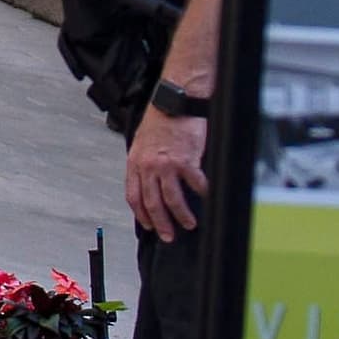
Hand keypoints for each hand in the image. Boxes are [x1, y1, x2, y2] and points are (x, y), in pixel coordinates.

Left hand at [127, 107, 208, 238]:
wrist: (175, 102)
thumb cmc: (160, 119)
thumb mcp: (142, 142)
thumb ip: (143, 164)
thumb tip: (148, 184)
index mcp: (135, 162)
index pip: (133, 196)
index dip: (141, 214)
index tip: (148, 225)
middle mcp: (148, 165)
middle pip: (152, 202)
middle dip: (161, 223)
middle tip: (168, 235)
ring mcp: (167, 164)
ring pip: (172, 199)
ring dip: (181, 215)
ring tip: (188, 223)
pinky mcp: (186, 160)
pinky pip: (195, 184)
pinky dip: (201, 193)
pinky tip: (205, 196)